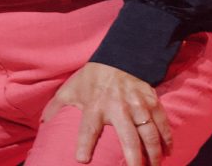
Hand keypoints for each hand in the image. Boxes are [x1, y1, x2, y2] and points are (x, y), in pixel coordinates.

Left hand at [42, 62, 171, 165]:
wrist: (118, 56)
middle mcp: (118, 106)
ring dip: (154, 153)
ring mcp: (138, 104)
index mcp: (95, 106)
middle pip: (129, 137)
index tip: (82, 159)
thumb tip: (43, 125)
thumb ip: (56, 108)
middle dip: (134, 158)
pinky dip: (167, 138)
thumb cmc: (91, 78)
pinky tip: (168, 151)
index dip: (85, 144)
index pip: (88, 128)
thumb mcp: (70, 89)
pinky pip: (162, 122)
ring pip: (149, 133)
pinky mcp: (151, 100)